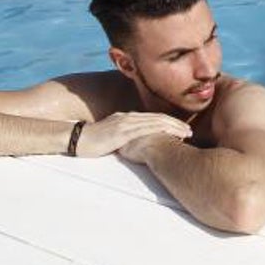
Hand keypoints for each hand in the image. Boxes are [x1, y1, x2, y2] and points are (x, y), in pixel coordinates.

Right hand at [76, 111, 190, 158]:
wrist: (74, 139)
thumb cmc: (90, 142)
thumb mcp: (110, 138)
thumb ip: (123, 138)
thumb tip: (134, 146)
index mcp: (126, 119)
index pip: (152, 119)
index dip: (169, 123)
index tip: (182, 129)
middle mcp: (128, 118)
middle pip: (158, 119)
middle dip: (176, 124)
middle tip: (190, 131)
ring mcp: (125, 123)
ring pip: (155, 123)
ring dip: (173, 128)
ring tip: (187, 134)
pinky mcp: (121, 132)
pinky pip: (144, 130)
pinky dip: (160, 131)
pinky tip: (170, 135)